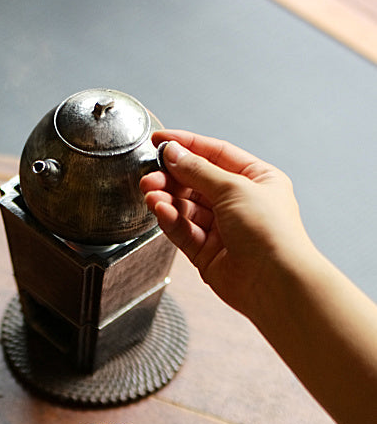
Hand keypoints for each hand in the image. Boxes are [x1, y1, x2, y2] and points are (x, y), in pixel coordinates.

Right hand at [140, 129, 315, 322]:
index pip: (215, 154)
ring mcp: (223, 230)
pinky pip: (184, 232)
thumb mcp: (235, 187)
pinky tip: (161, 210)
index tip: (160, 141)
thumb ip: (199, 170)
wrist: (275, 281)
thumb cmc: (271, 233)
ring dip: (167, 199)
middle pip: (196, 182)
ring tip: (150, 192)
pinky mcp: (208, 254)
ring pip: (187, 208)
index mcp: (255, 180)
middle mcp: (239, 203)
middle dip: (171, 177)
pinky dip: (171, 220)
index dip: (186, 146)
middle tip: (149, 174)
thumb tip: (174, 153)